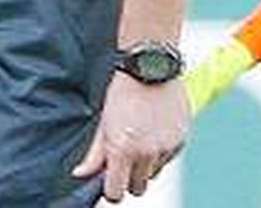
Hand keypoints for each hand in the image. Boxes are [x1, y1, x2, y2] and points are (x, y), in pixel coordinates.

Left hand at [73, 73, 189, 200]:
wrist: (150, 68)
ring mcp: (166, 149)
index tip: (108, 183)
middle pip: (137, 188)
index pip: (117, 192)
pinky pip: (167, 160)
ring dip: (144, 165)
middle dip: (128, 178)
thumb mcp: (102, 121)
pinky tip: (151, 131)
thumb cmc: (120, 92)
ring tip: (136, 138)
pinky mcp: (181, 142)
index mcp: (123, 149)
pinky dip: (158, 153)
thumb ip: (93, 153)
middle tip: (122, 157)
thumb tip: (79, 174)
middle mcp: (147, 153)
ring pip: (153, 174)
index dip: (111, 190)